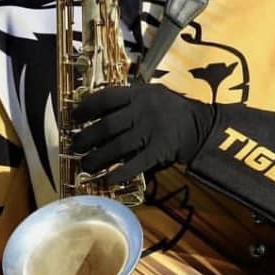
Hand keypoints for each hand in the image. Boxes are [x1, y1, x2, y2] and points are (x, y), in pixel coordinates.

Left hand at [71, 82, 214, 184]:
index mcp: (138, 94)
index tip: (74, 117)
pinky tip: (108, 180)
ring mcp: (150, 132)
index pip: (105, 98)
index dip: (86, 108)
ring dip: (97, 158)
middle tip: (75, 147)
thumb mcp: (151, 94)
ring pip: (116, 147)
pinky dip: (119, 173)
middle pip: (106, 126)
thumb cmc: (171, 109)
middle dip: (86, 138)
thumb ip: (128, 99)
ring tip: (85, 165)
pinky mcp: (158, 152)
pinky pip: (134, 164)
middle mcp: (142, 111)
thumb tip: (96, 109)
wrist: (200, 126)